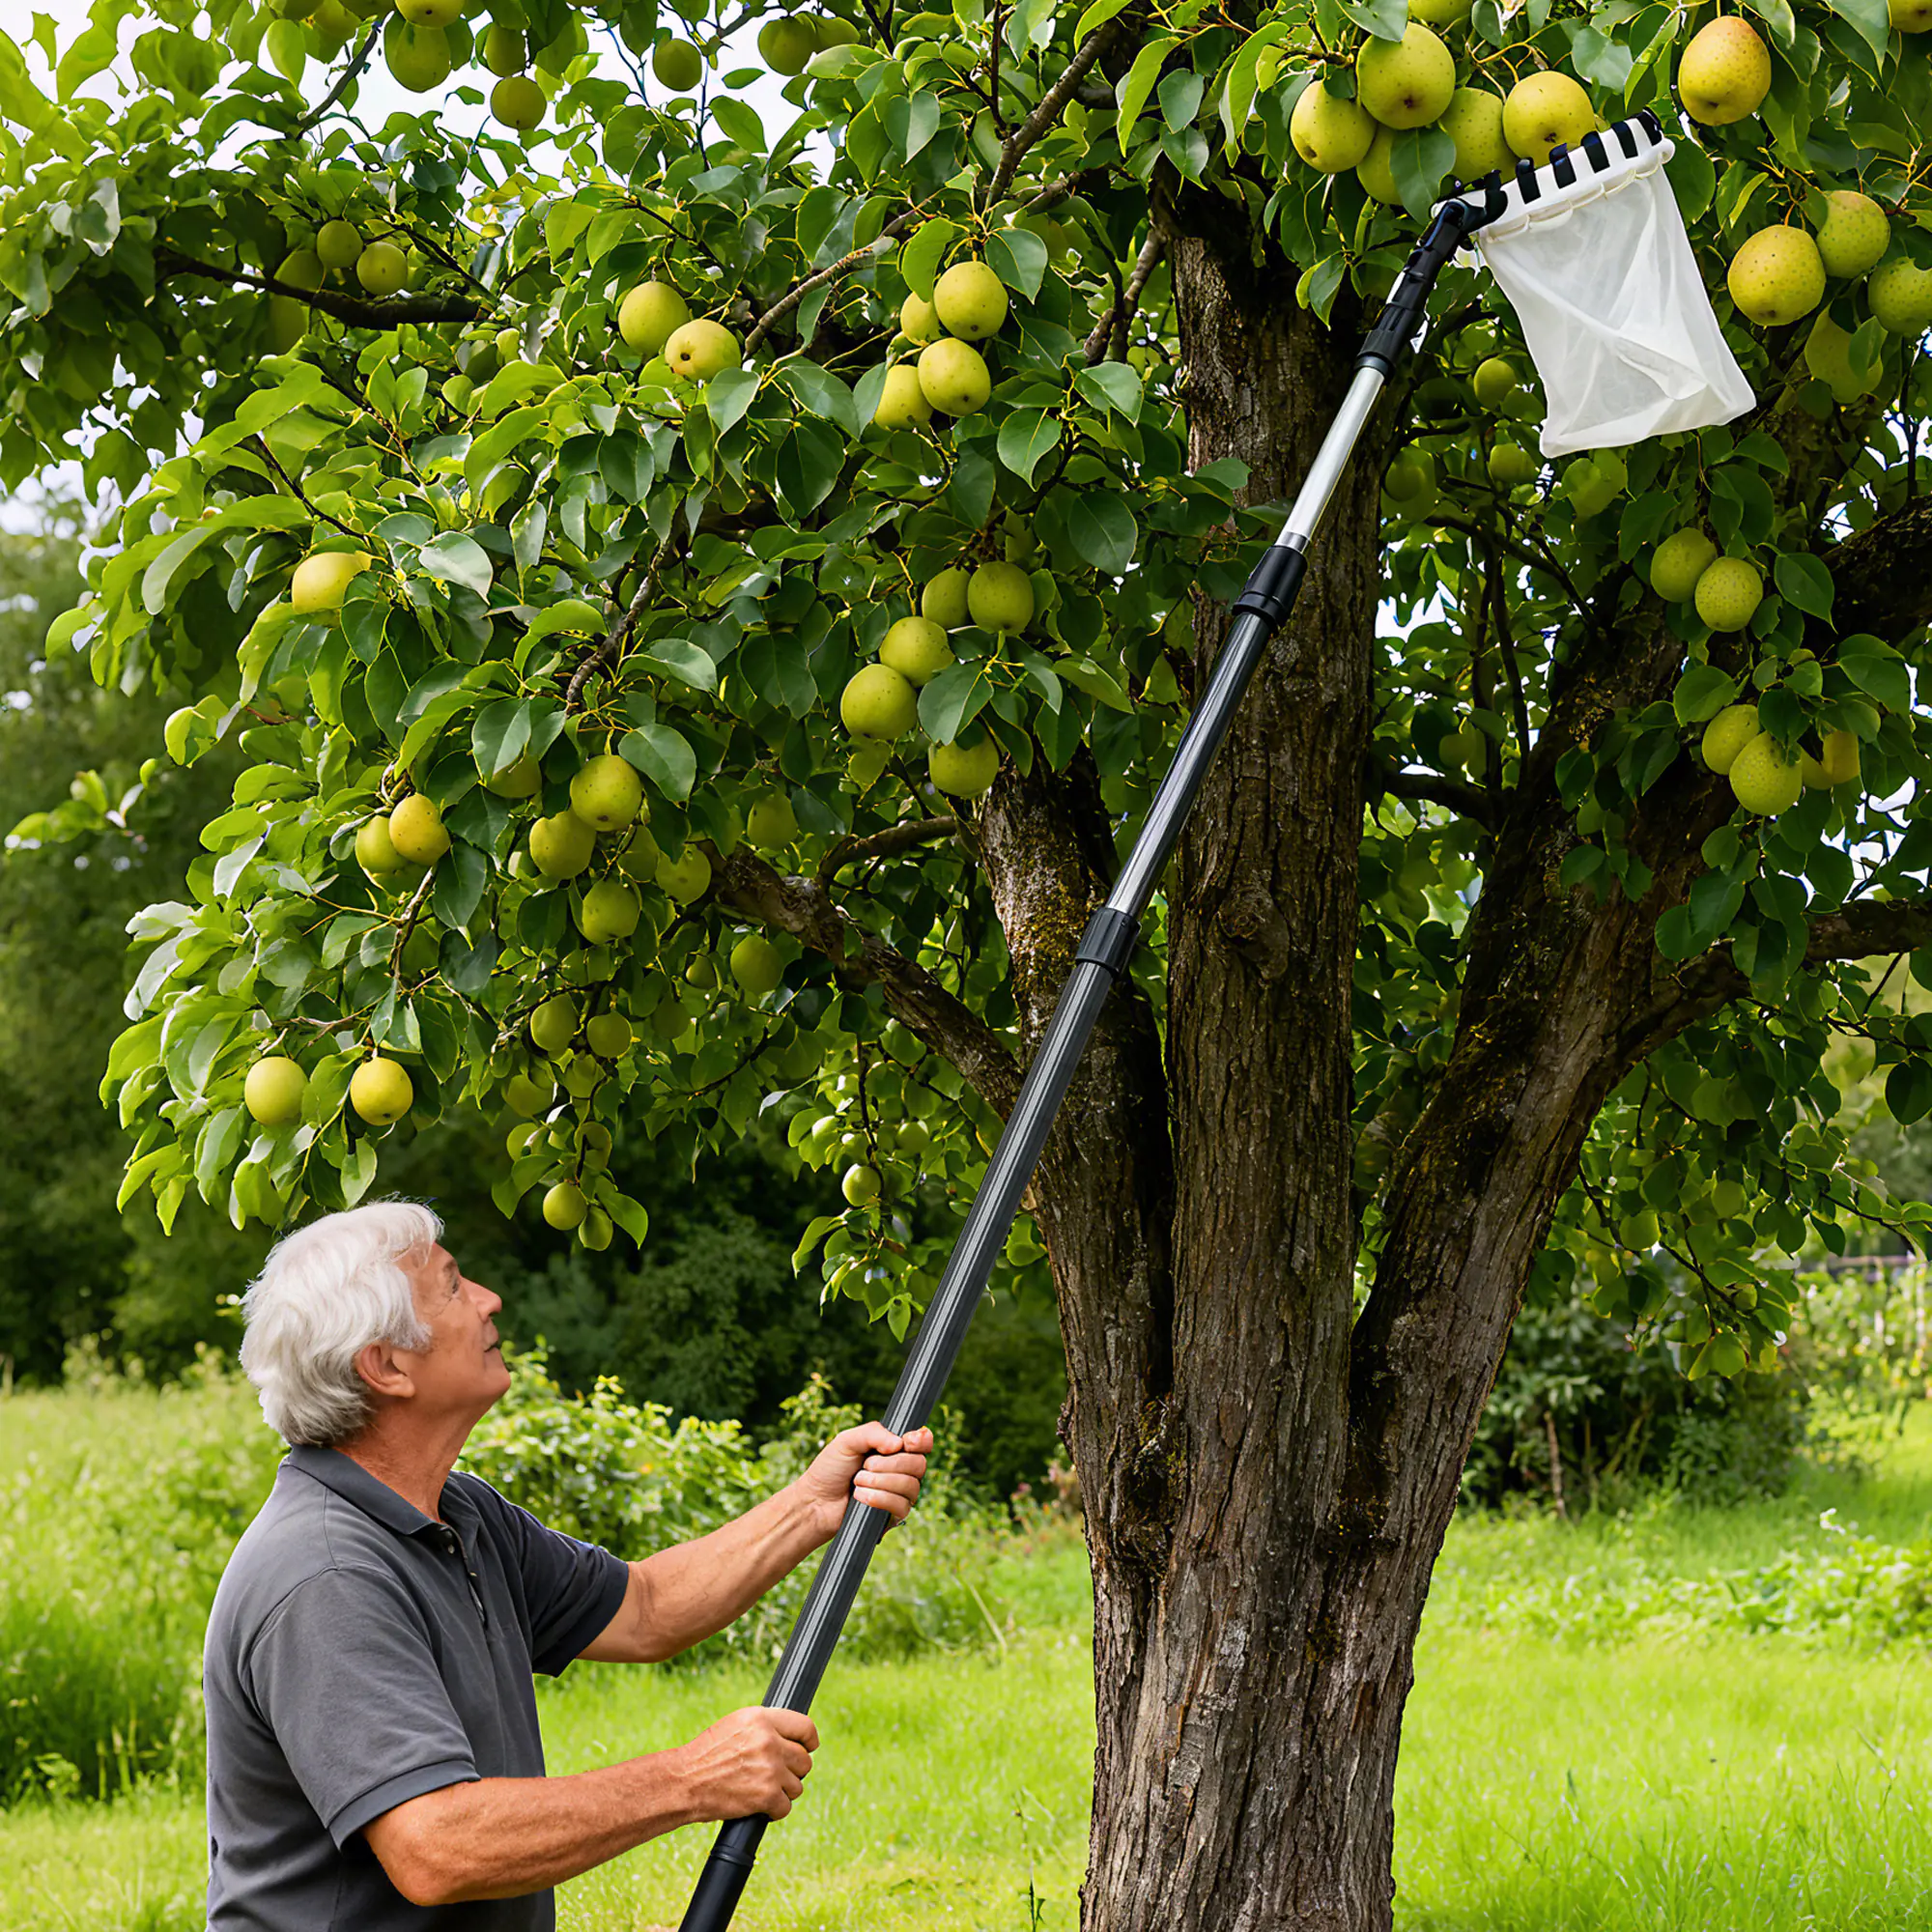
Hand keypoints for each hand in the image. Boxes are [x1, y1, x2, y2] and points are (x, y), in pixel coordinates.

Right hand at [673, 1706, 818, 1822]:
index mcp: (762, 1718)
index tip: (808, 1748)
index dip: (809, 1741)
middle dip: (792, 1771)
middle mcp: (769, 1741)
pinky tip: (760, 1806)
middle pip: (804, 1760)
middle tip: (773, 1776)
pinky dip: (775, 1811)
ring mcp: (770, 1769)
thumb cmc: (706, 1755)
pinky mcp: (766, 1795)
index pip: (805, 1726)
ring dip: (783, 1791)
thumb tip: (792, 1737)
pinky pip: (786, 1807)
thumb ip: (765, 1727)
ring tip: (761, 1790)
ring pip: (797, 1785)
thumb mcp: (736, 1725)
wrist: (684, 1782)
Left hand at [795, 1423, 934, 1536]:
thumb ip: (873, 1433)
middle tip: (865, 1466)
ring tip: (858, 1482)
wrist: (815, 1501)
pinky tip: (860, 1498)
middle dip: (890, 1464)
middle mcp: (901, 1471)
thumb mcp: (847, 1441)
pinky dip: (879, 1499)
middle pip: (918, 1465)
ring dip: (880, 1482)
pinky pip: (901, 1506)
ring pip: (911, 1486)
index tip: (907, 1442)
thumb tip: (899, 1443)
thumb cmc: (830, 1469)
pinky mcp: (893, 1516)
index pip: (922, 1444)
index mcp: (893, 1450)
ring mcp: (899, 1494)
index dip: (921, 1441)